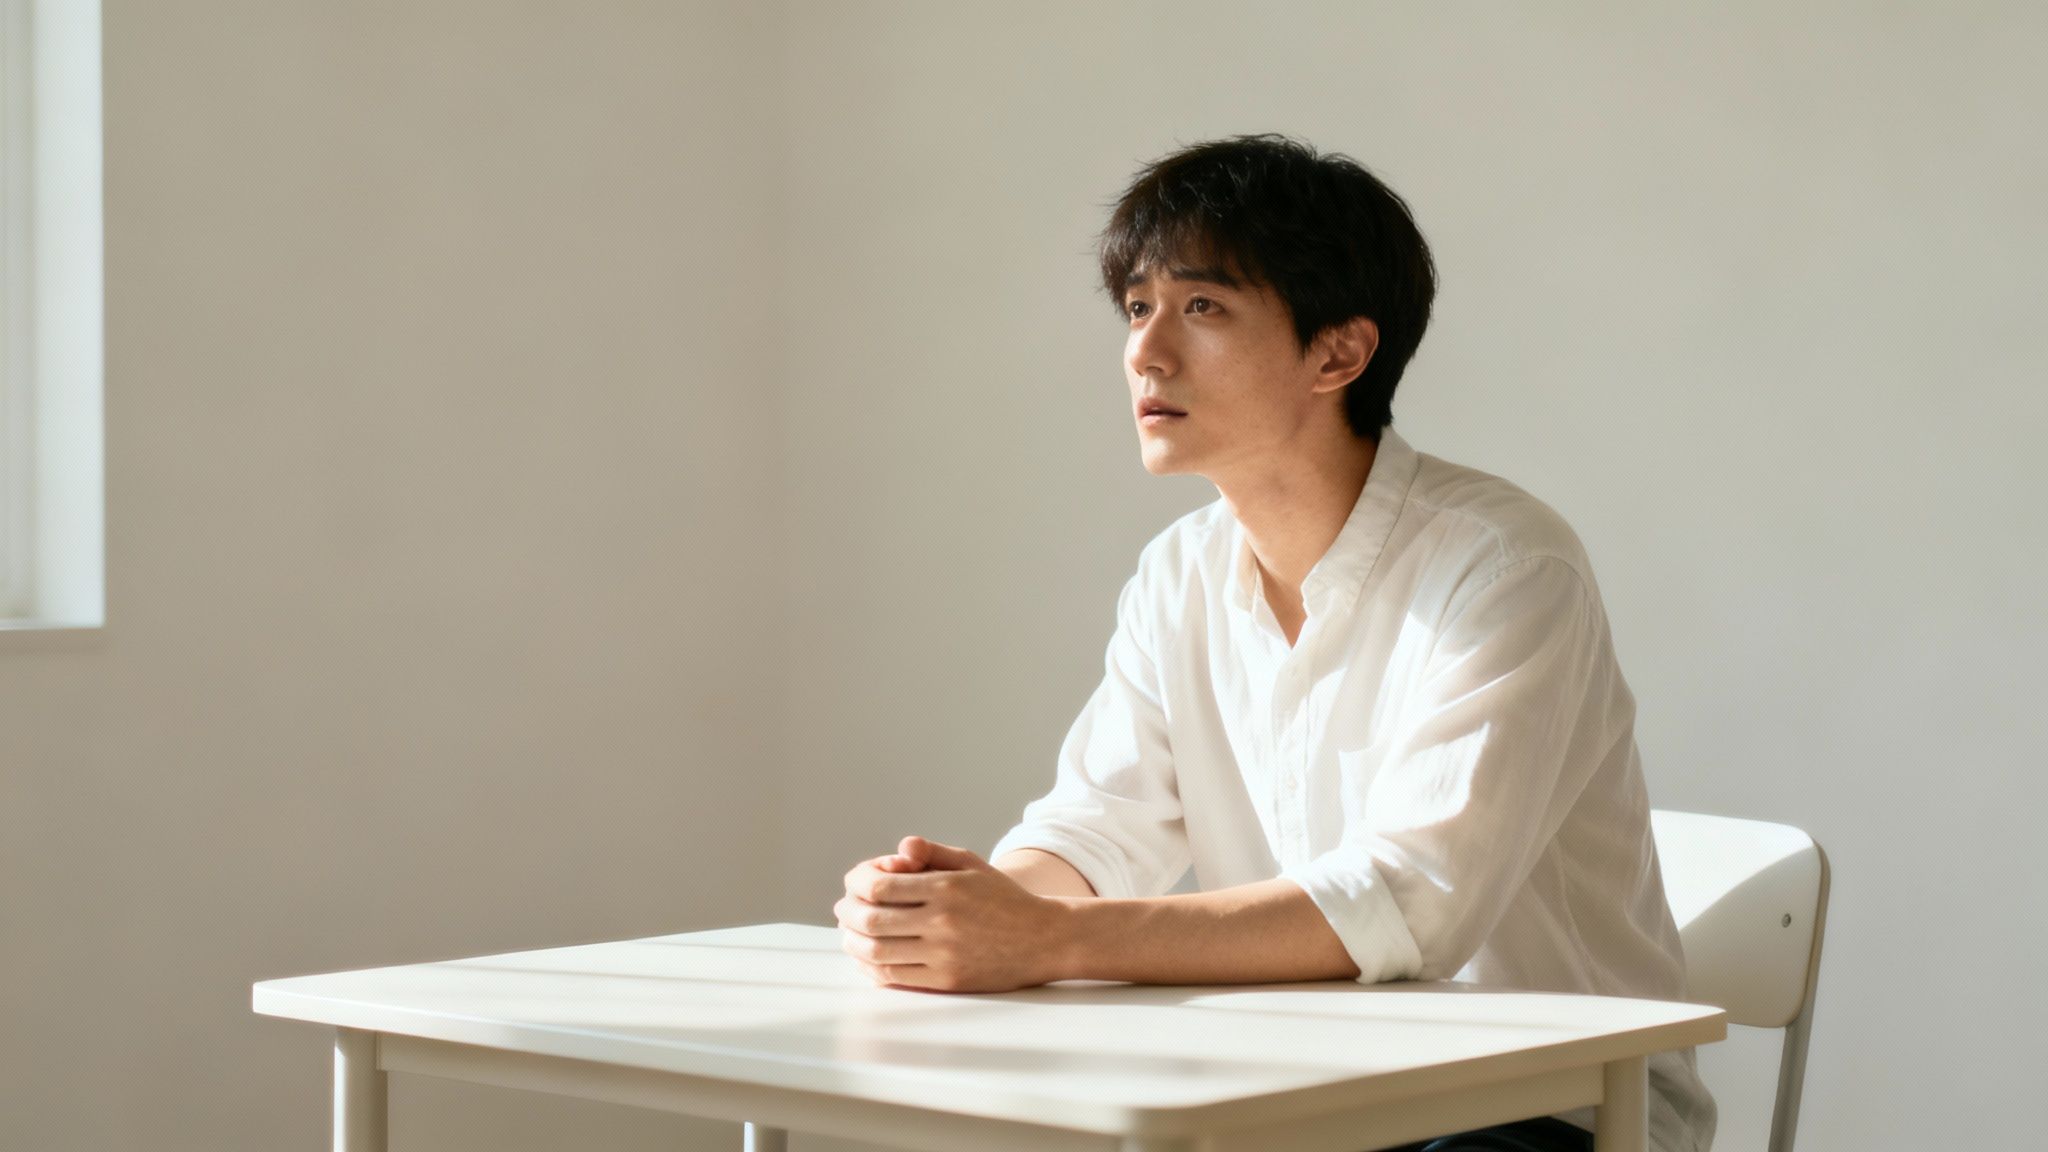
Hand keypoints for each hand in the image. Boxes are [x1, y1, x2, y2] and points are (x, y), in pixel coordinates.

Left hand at [834, 836, 1070, 992]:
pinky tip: (868, 957)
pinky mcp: (947, 981)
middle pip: (871, 920)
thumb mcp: (972, 864)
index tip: (855, 881)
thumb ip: (933, 852)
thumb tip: (900, 848)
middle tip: (843, 908)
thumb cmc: (1003, 898)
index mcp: (946, 888)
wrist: (1043, 939)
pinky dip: (872, 967)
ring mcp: (943, 955)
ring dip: (853, 942)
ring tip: (850, 933)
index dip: (857, 882)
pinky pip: (895, 978)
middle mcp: (942, 922)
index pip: (880, 886)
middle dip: (847, 913)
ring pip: (877, 952)